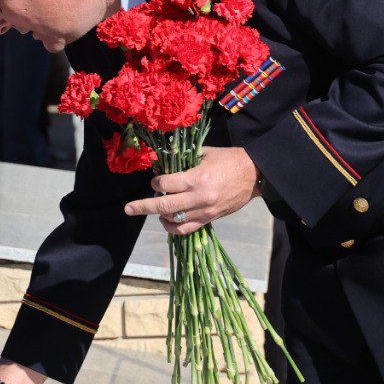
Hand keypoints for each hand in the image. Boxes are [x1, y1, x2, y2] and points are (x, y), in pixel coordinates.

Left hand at [123, 146, 260, 234]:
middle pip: (163, 206)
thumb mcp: (205, 153)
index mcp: (196, 178)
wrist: (255, 174)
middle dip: (142, 206)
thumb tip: (163, 165)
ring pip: (173, 221)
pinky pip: (186, 229)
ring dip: (159, 216)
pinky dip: (173, 228)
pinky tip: (167, 222)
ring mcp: (204, 211)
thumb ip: (183, 161)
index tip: (155, 180)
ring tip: (153, 211)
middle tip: (128, 209)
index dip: (155, 182)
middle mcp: (198, 197)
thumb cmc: (229, 160)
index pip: (165, 184)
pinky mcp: (210, 219)